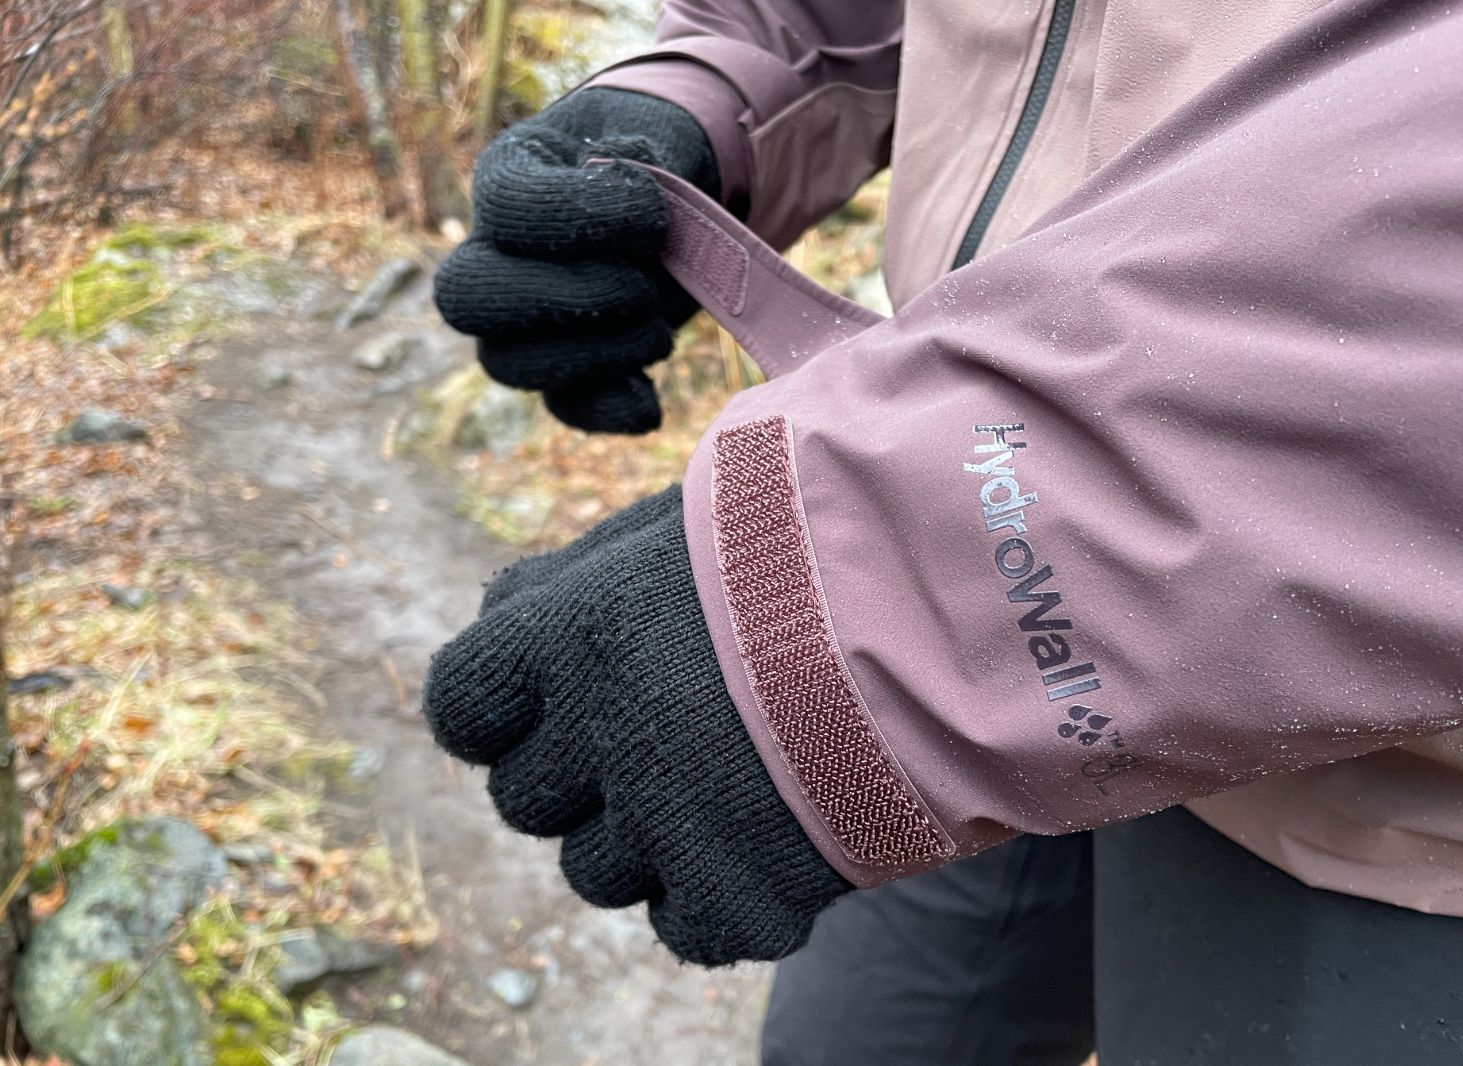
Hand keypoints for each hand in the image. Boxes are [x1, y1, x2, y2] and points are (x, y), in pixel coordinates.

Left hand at [422, 488, 849, 964]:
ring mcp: (664, 826)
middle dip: (579, 774)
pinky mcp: (737, 896)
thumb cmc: (811, 546)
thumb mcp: (679, 525)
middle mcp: (596, 734)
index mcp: (568, 634)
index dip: (498, 711)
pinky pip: (682, 925)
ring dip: (643, 836)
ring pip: (594, 872)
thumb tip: (501, 605)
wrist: (946, 604)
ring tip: (728, 777)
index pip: (459, 704)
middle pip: (524, 799)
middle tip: (662, 734)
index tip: (544, 706)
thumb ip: (579, 572)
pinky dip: (716, 890)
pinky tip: (770, 829)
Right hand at [433, 89, 719, 433]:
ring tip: (657, 331)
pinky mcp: (562, 367)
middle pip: (467, 299)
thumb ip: (647, 162)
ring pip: (508, 363)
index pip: (506, 205)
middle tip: (642, 288)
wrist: (673, 199)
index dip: (583, 215)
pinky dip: (609, 408)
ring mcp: (518, 319)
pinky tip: (650, 400)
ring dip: (597, 355)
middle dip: (569, 300)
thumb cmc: (656, 161)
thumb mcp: (656, 139)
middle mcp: (492, 252)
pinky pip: (561, 406)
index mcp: (509, 175)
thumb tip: (639, 187)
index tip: (653, 214)